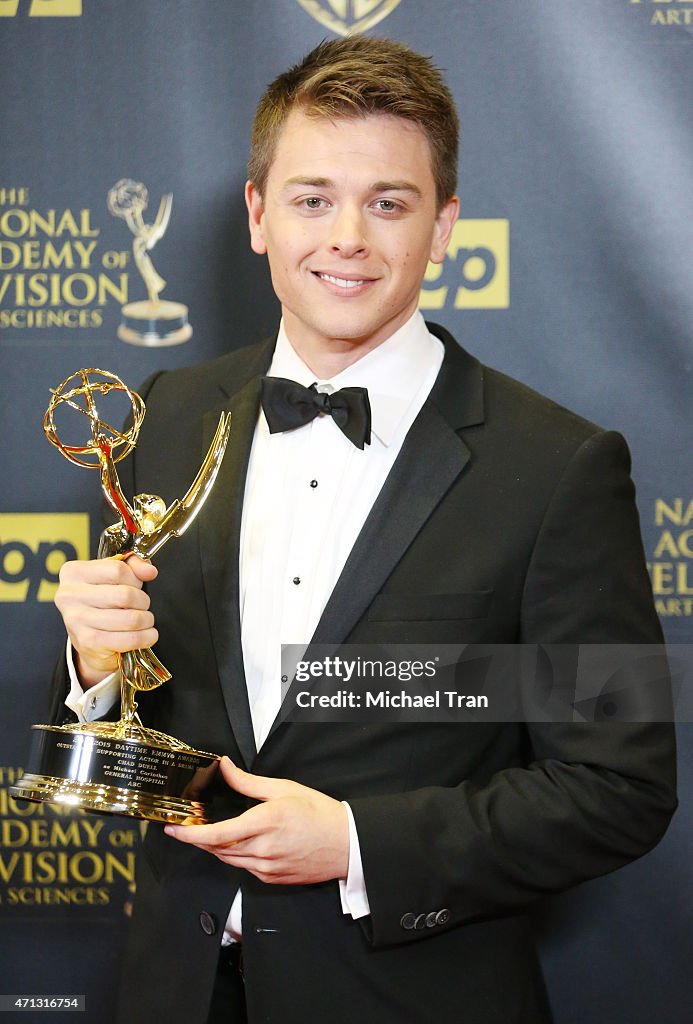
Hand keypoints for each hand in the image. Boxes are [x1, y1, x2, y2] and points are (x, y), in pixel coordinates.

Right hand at [55, 555, 158, 686]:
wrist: (88, 639)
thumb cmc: (102, 602)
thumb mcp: (114, 576)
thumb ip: (133, 565)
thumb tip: (149, 571)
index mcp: (74, 572)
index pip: (118, 569)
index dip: (135, 579)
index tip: (136, 585)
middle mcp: (70, 595)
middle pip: (126, 595)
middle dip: (143, 601)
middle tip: (142, 606)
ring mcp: (77, 620)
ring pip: (131, 619)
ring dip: (146, 620)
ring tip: (144, 620)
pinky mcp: (89, 642)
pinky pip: (131, 639)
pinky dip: (146, 637)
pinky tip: (146, 634)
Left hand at [164, 757, 349, 884]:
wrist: (345, 844)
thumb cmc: (318, 813)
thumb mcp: (283, 789)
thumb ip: (249, 782)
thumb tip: (225, 767)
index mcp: (264, 823)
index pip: (216, 834)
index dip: (189, 834)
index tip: (172, 828)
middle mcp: (262, 849)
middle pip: (216, 848)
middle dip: (198, 838)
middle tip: (185, 826)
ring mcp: (266, 868)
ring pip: (228, 859)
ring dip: (215, 847)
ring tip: (207, 832)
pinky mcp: (271, 878)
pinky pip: (244, 868)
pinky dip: (235, 855)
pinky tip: (239, 843)